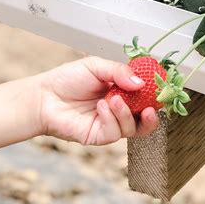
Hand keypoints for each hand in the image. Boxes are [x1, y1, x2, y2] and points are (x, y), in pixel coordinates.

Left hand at [38, 57, 158, 144]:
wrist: (44, 96)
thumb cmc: (66, 80)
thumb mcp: (96, 66)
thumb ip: (119, 72)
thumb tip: (142, 83)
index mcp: (120, 91)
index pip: (145, 97)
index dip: (155, 96)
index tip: (160, 90)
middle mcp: (118, 110)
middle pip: (145, 120)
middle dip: (152, 116)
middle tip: (151, 107)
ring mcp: (109, 124)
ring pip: (132, 128)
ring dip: (126, 113)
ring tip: (113, 99)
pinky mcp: (98, 136)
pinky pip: (114, 133)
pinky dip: (111, 119)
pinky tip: (101, 107)